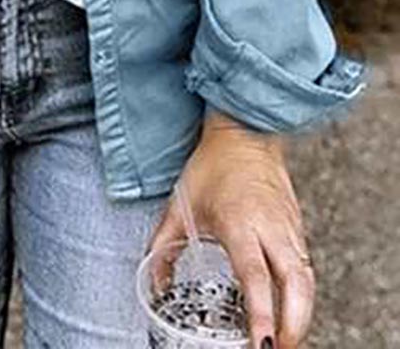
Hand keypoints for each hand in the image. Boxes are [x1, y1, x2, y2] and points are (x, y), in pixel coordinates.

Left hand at [145, 109, 314, 348]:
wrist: (244, 132)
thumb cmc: (212, 165)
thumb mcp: (180, 205)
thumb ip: (163, 247)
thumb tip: (152, 283)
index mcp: (239, 222)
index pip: (255, 275)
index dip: (261, 313)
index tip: (261, 343)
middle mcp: (270, 227)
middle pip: (295, 285)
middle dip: (293, 325)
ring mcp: (289, 227)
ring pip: (307, 279)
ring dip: (301, 314)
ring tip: (285, 340)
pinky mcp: (298, 227)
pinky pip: (306, 267)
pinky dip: (302, 294)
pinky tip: (290, 311)